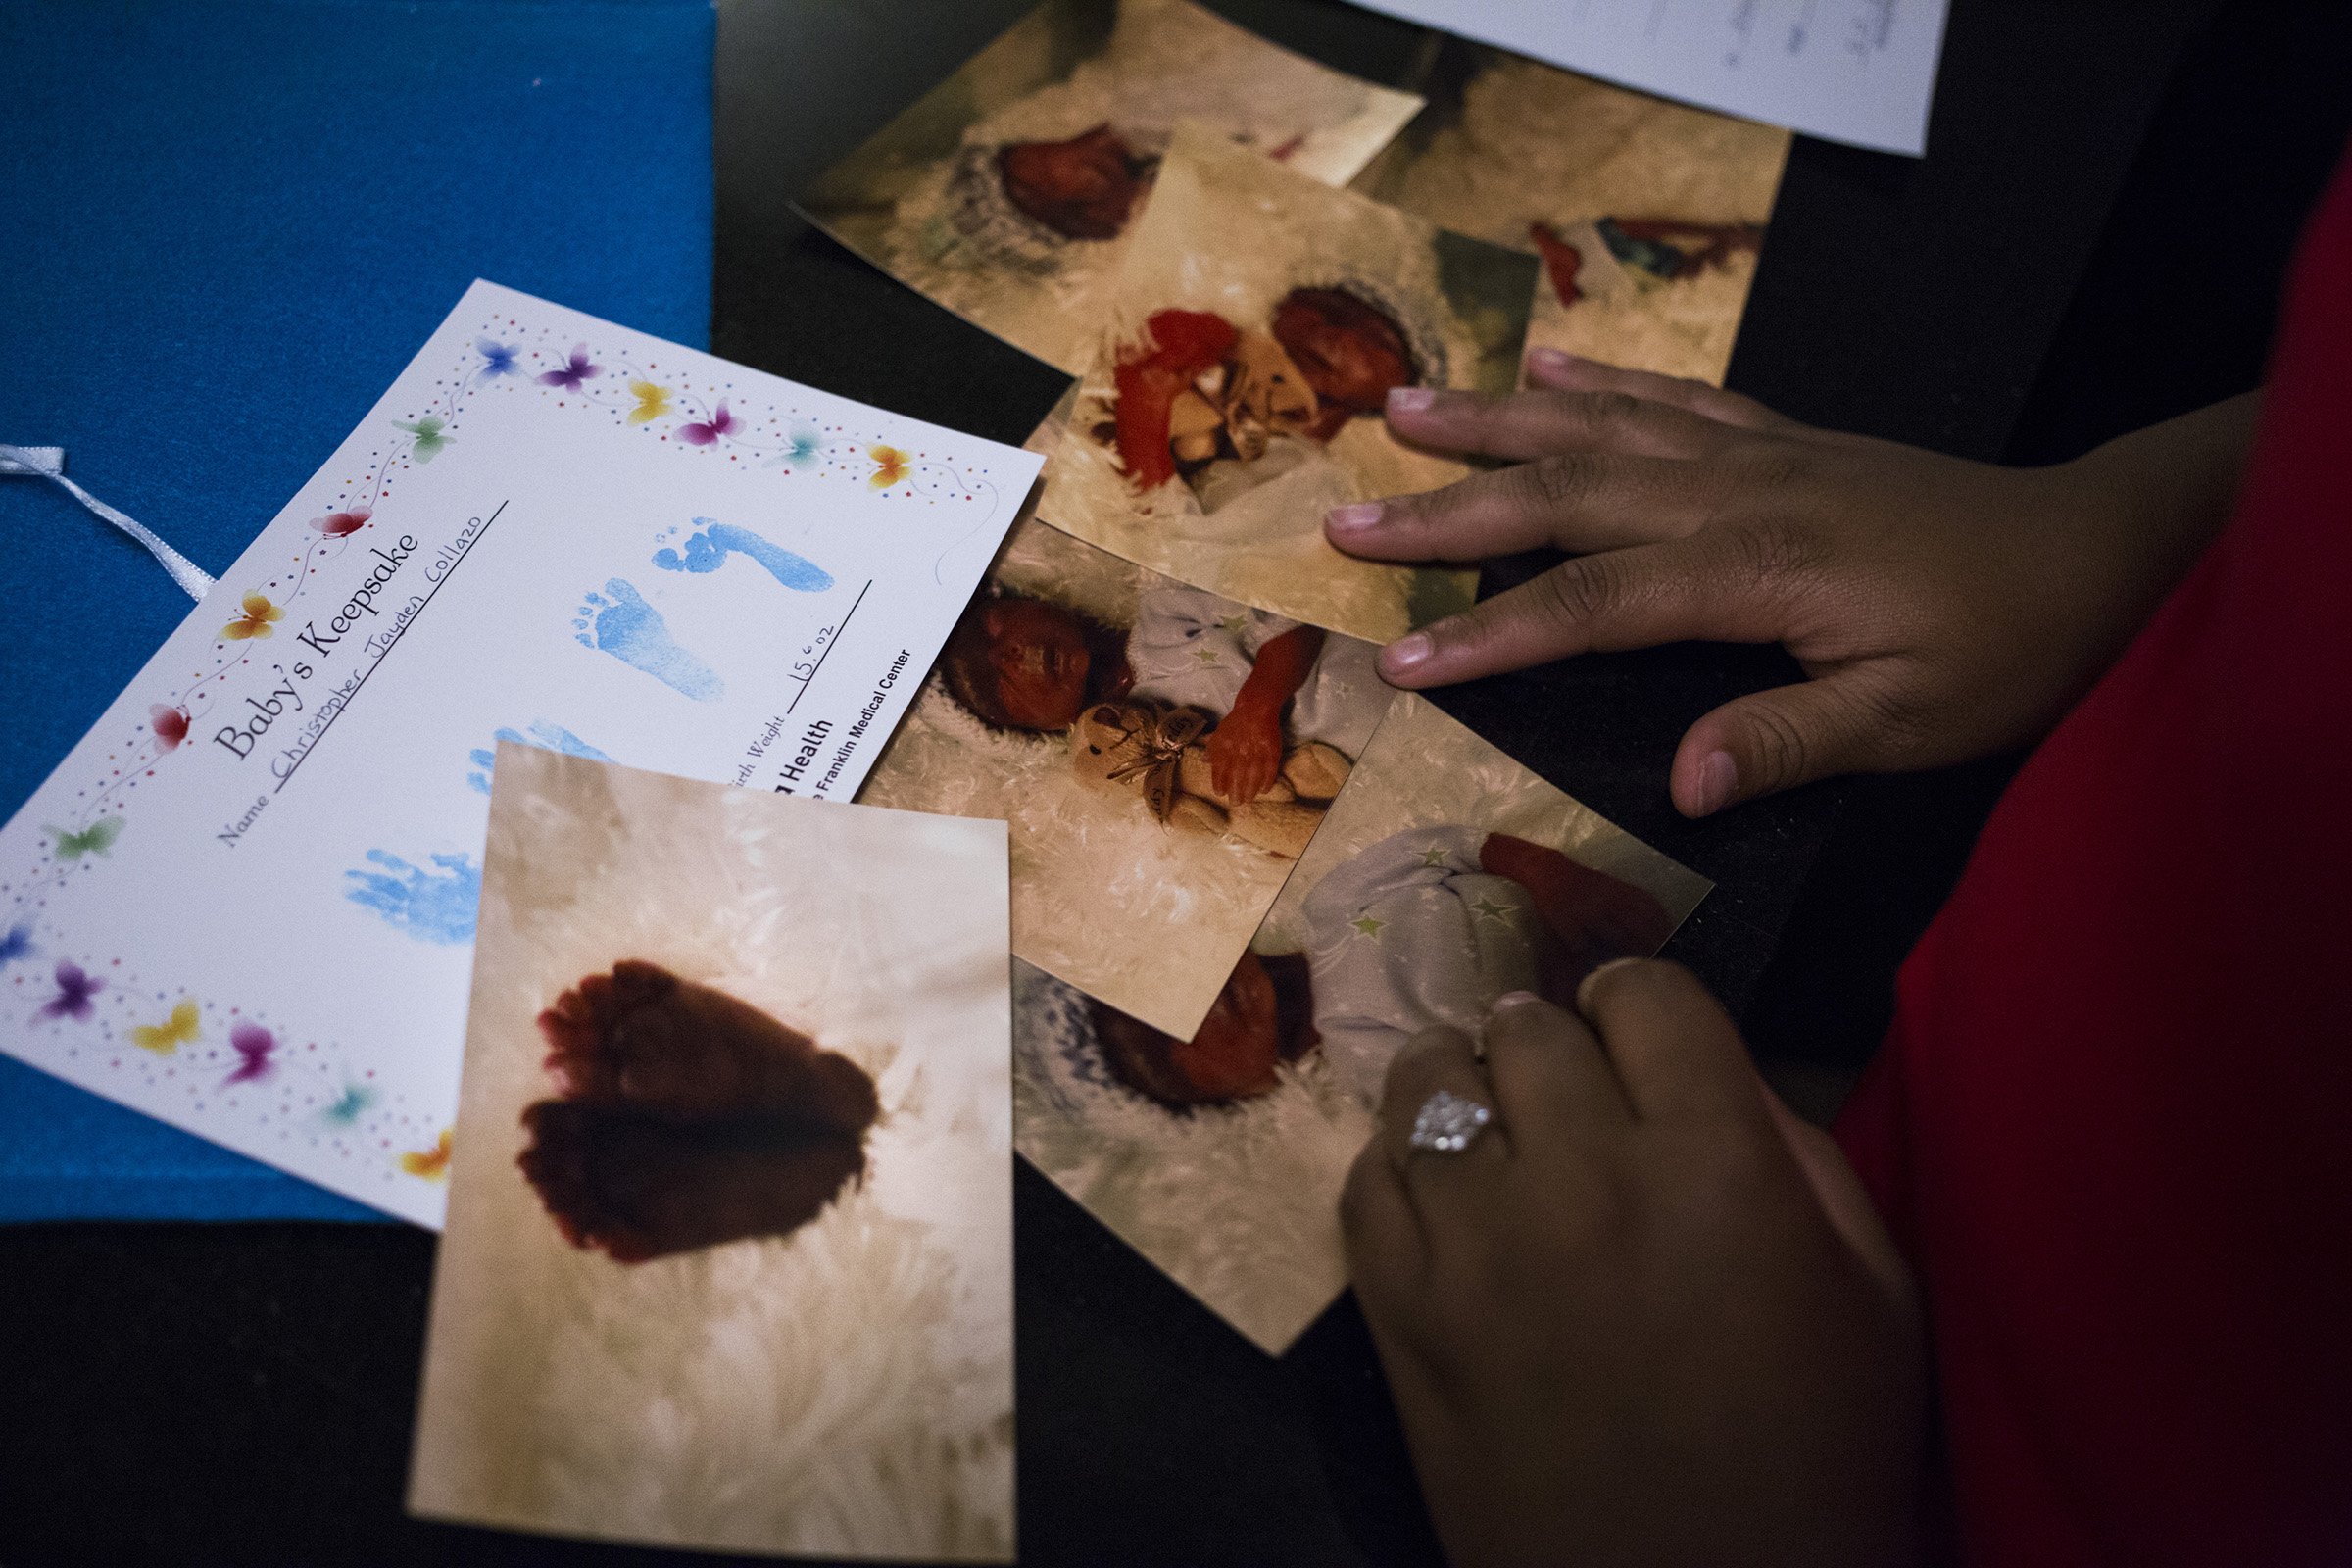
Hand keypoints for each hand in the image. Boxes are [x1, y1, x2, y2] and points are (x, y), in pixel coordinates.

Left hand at [1207, 697, 1284, 802]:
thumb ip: (1212, 748)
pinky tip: (1264, 790)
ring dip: (1250, 791)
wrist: (1256, 709)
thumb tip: (1205, 761)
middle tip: (1236, 803)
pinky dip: (1267, 783)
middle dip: (1236, 793)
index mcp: (1225, 750)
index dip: (1220, 784)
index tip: (1220, 793)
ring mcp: (1256, 754)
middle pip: (1237, 779)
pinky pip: (1269, 772)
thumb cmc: (1235, 721)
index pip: (1220, 772)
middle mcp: (1239, 754)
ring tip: (1248, 800)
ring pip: (1253, 778)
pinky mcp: (1271, 753)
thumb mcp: (1219, 733)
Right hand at [1327, 351, 2259, 814]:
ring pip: (1602, 429)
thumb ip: (1789, 742)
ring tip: (1400, 412)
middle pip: (1567, 496)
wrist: (2095, 545)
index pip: (1596, 604)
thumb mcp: (1912, 722)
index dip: (1492, 637)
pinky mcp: (1782, 439)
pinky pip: (1672, 400)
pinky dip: (1600, 381)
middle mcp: (1738, 494)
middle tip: (1343, 523)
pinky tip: (1545, 367)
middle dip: (1449, 515)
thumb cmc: (2007, 649)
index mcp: (1760, 571)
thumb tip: (1673, 785)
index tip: (1398, 664)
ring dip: (1496, 423)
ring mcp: (1757, 454)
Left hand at [1342, 962, 1924, 1567]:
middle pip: (1527, 1028)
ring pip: (1429, 1081)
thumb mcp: (1875, 1293)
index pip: (1647, 995)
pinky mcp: (1401, 1310)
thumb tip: (1713, 1072)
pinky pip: (1367, 1179)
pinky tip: (1442, 1196)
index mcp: (1715, 1162)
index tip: (1636, 1035)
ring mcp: (1475, 1242)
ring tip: (1491, 1125)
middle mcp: (1585, 1176)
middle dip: (1552, 1044)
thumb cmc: (1816, 1459)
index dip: (1641, 1005)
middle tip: (1566, 1093)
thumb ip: (1800, 1156)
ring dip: (1464, 1087)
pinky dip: (1400, 1169)